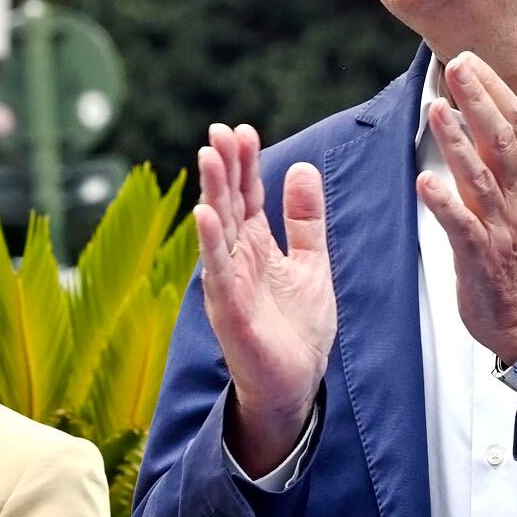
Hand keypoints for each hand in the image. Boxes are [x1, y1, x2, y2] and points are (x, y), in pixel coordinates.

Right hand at [194, 122, 335, 472]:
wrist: (296, 385)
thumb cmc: (297, 330)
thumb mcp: (311, 263)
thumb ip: (305, 220)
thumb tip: (302, 167)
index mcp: (257, 247)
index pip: (247, 196)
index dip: (246, 164)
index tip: (243, 131)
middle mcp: (237, 259)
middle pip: (228, 204)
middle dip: (224, 167)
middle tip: (219, 131)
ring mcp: (229, 283)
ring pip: (218, 230)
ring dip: (212, 192)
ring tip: (208, 156)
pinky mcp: (228, 309)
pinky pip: (217, 270)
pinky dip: (210, 242)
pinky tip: (205, 213)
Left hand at [416, 53, 516, 366]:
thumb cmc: (511, 262)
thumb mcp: (509, 206)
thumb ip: (495, 168)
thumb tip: (475, 124)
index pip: (514, 126)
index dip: (494, 90)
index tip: (471, 60)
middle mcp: (513, 200)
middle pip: (501, 141)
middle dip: (480, 100)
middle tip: (458, 65)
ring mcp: (498, 228)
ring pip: (480, 178)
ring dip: (458, 142)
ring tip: (438, 110)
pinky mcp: (480, 257)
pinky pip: (462, 227)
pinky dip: (445, 203)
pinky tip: (426, 181)